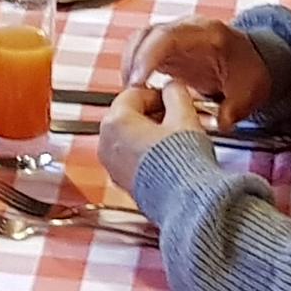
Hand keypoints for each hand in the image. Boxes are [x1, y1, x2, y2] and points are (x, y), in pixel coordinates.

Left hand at [94, 78, 218, 195]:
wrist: (184, 202)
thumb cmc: (181, 165)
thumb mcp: (184, 117)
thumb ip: (176, 94)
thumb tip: (172, 89)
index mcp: (116, 122)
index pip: (133, 94)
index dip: (157, 94)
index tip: (171, 99)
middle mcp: (106, 143)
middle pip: (127, 116)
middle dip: (151, 114)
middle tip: (174, 117)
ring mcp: (110, 164)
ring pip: (126, 137)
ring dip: (147, 133)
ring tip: (173, 138)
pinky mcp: (120, 181)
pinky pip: (128, 158)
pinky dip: (143, 153)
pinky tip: (165, 157)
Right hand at [120, 18, 282, 129]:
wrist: (253, 61)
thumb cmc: (250, 72)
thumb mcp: (250, 93)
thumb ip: (234, 109)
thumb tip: (220, 123)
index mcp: (206, 34)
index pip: (167, 37)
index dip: (148, 57)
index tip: (138, 81)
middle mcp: (185, 29)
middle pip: (145, 35)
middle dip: (132, 63)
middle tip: (130, 92)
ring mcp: (174, 37)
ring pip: (138, 42)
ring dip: (129, 66)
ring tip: (131, 94)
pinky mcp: (166, 49)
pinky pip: (141, 52)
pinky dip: (134, 70)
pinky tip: (137, 91)